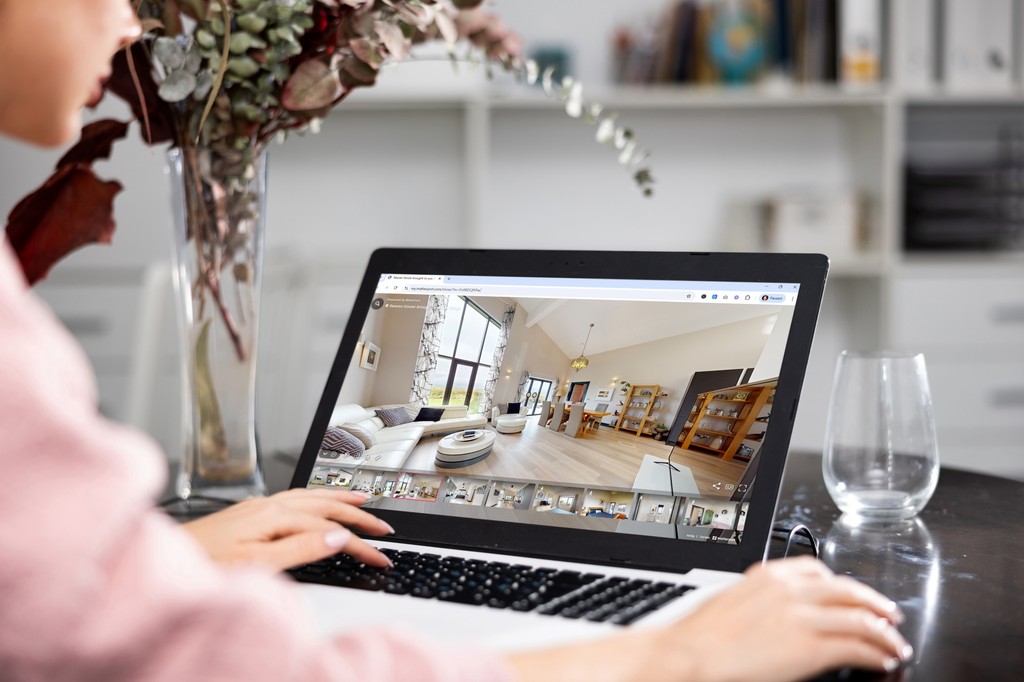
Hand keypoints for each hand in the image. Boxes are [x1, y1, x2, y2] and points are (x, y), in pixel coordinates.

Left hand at [181, 488, 394, 571]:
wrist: (156, 563)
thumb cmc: (198, 568)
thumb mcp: (255, 566)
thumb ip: (298, 549)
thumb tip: (336, 537)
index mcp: (272, 517)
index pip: (330, 529)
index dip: (360, 543)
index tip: (382, 555)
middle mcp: (265, 507)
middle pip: (323, 505)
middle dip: (358, 514)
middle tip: (385, 527)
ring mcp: (255, 509)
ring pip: (308, 497)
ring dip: (338, 498)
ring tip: (361, 499)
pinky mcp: (246, 515)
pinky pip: (292, 498)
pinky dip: (314, 498)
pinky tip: (313, 502)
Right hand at [506, 557, 911, 681]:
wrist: (690, 655)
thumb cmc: (700, 637)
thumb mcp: (732, 603)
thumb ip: (760, 601)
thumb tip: (774, 615)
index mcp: (768, 575)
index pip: (817, 569)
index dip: (842, 583)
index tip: (851, 593)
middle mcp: (790, 590)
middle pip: (847, 590)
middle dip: (873, 602)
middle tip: (889, 614)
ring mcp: (802, 617)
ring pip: (860, 617)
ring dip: (883, 631)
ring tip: (894, 642)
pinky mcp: (812, 647)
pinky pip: (857, 646)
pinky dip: (876, 652)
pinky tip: (882, 659)